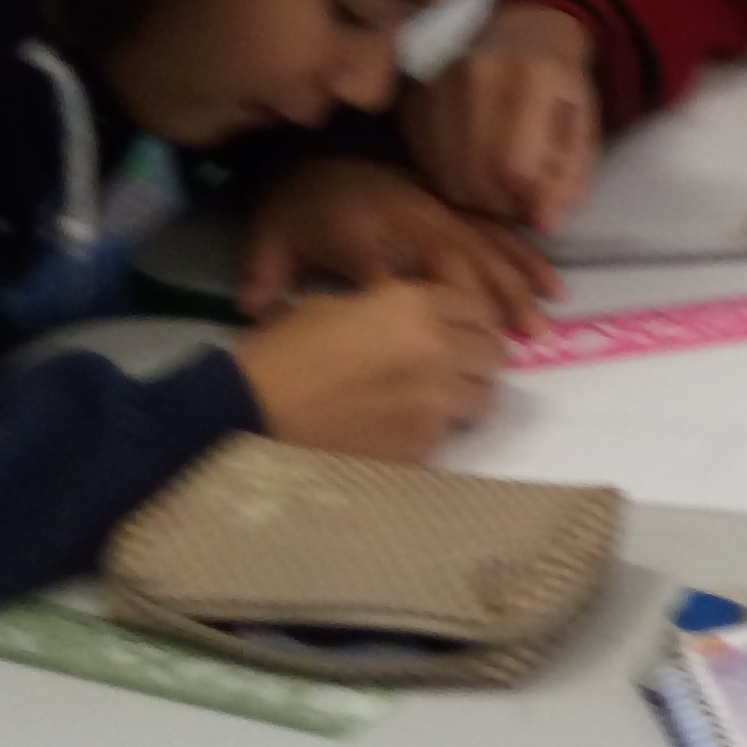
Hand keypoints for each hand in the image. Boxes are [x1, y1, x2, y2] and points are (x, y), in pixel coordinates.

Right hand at [229, 280, 507, 462]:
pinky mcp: (425, 442)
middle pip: (493, 352)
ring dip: (465, 395)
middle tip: (455, 367)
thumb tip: (421, 319)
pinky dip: (436, 429)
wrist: (252, 411)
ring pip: (484, 395)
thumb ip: (392, 308)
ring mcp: (436, 399)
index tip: (462, 330)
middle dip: (477, 358)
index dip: (471, 319)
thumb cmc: (284, 352)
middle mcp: (437, 347)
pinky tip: (403, 426)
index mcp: (413, 304)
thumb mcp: (337, 306)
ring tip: (434, 400)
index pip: (477, 307)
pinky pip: (451, 432)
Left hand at [239, 157, 555, 333]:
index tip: (431, 347)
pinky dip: (527, 260)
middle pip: (453, 261)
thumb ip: (265, 276)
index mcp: (358, 231)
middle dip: (489, 301)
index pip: (384, 272)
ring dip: (517, 287)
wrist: (313, 153)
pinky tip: (552, 286)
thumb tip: (251, 309)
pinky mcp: (454, 208)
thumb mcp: (269, 239)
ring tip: (544, 324)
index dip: (406, 305)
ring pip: (485, 249)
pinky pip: (497, 233)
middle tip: (520, 342)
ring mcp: (437, 211)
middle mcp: (405, 220)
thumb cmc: (294, 207)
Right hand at [408, 4, 600, 231]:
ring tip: (499, 193)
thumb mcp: (583, 125)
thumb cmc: (559, 84)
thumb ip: (571, 174)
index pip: (515, 166)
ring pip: (446, 174)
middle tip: (520, 207)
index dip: (527, 201)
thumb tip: (545, 222)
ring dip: (474, 199)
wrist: (523, 30)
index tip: (541, 211)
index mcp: (528, 77)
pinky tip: (473, 172)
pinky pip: (424, 160)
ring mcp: (437, 84)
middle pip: (475, 174)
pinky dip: (448, 179)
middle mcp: (474, 74)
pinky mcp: (413, 97)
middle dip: (501, 206)